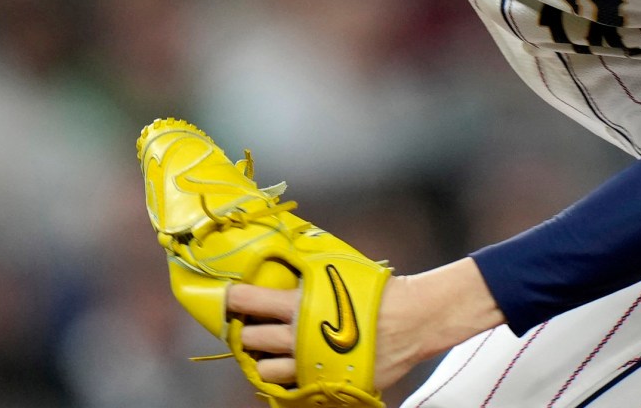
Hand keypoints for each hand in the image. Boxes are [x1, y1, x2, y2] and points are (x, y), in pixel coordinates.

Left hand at [229, 260, 504, 390]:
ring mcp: (312, 366)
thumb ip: (306, 267)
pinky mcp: (326, 384)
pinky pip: (293, 390)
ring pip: (265, 371)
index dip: (232, 299)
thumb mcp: (337, 268)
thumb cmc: (376, 290)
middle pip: (251, 340)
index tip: (228, 298)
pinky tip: (293, 368)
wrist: (412, 320)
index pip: (247, 301)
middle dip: (249, 331)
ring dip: (264, 360)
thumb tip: (281, 249)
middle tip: (254, 324)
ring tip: (272, 350)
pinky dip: (288, 380)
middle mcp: (299, 338)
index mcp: (299, 305)